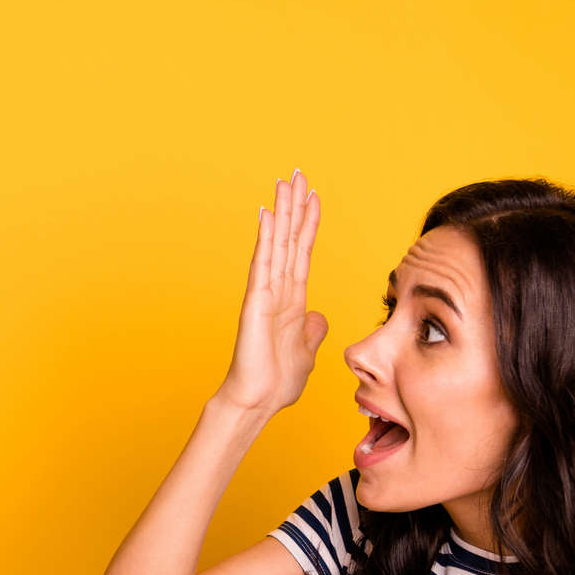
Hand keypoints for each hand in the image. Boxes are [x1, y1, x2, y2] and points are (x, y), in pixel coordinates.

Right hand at [214, 171, 328, 415]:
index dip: (309, 224)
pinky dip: (267, 237)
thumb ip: (313, 330)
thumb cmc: (277, 381)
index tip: (313, 196)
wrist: (258, 401)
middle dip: (295, 206)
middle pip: (290, 239)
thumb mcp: (307, 351)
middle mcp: (279, 290)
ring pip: (278, 243)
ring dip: (283, 211)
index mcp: (293, 300)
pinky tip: (267, 213)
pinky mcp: (256, 300)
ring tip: (285, 181)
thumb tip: (317, 316)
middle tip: (297, 174)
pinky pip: (264, 262)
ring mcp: (266, 292)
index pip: (303, 252)